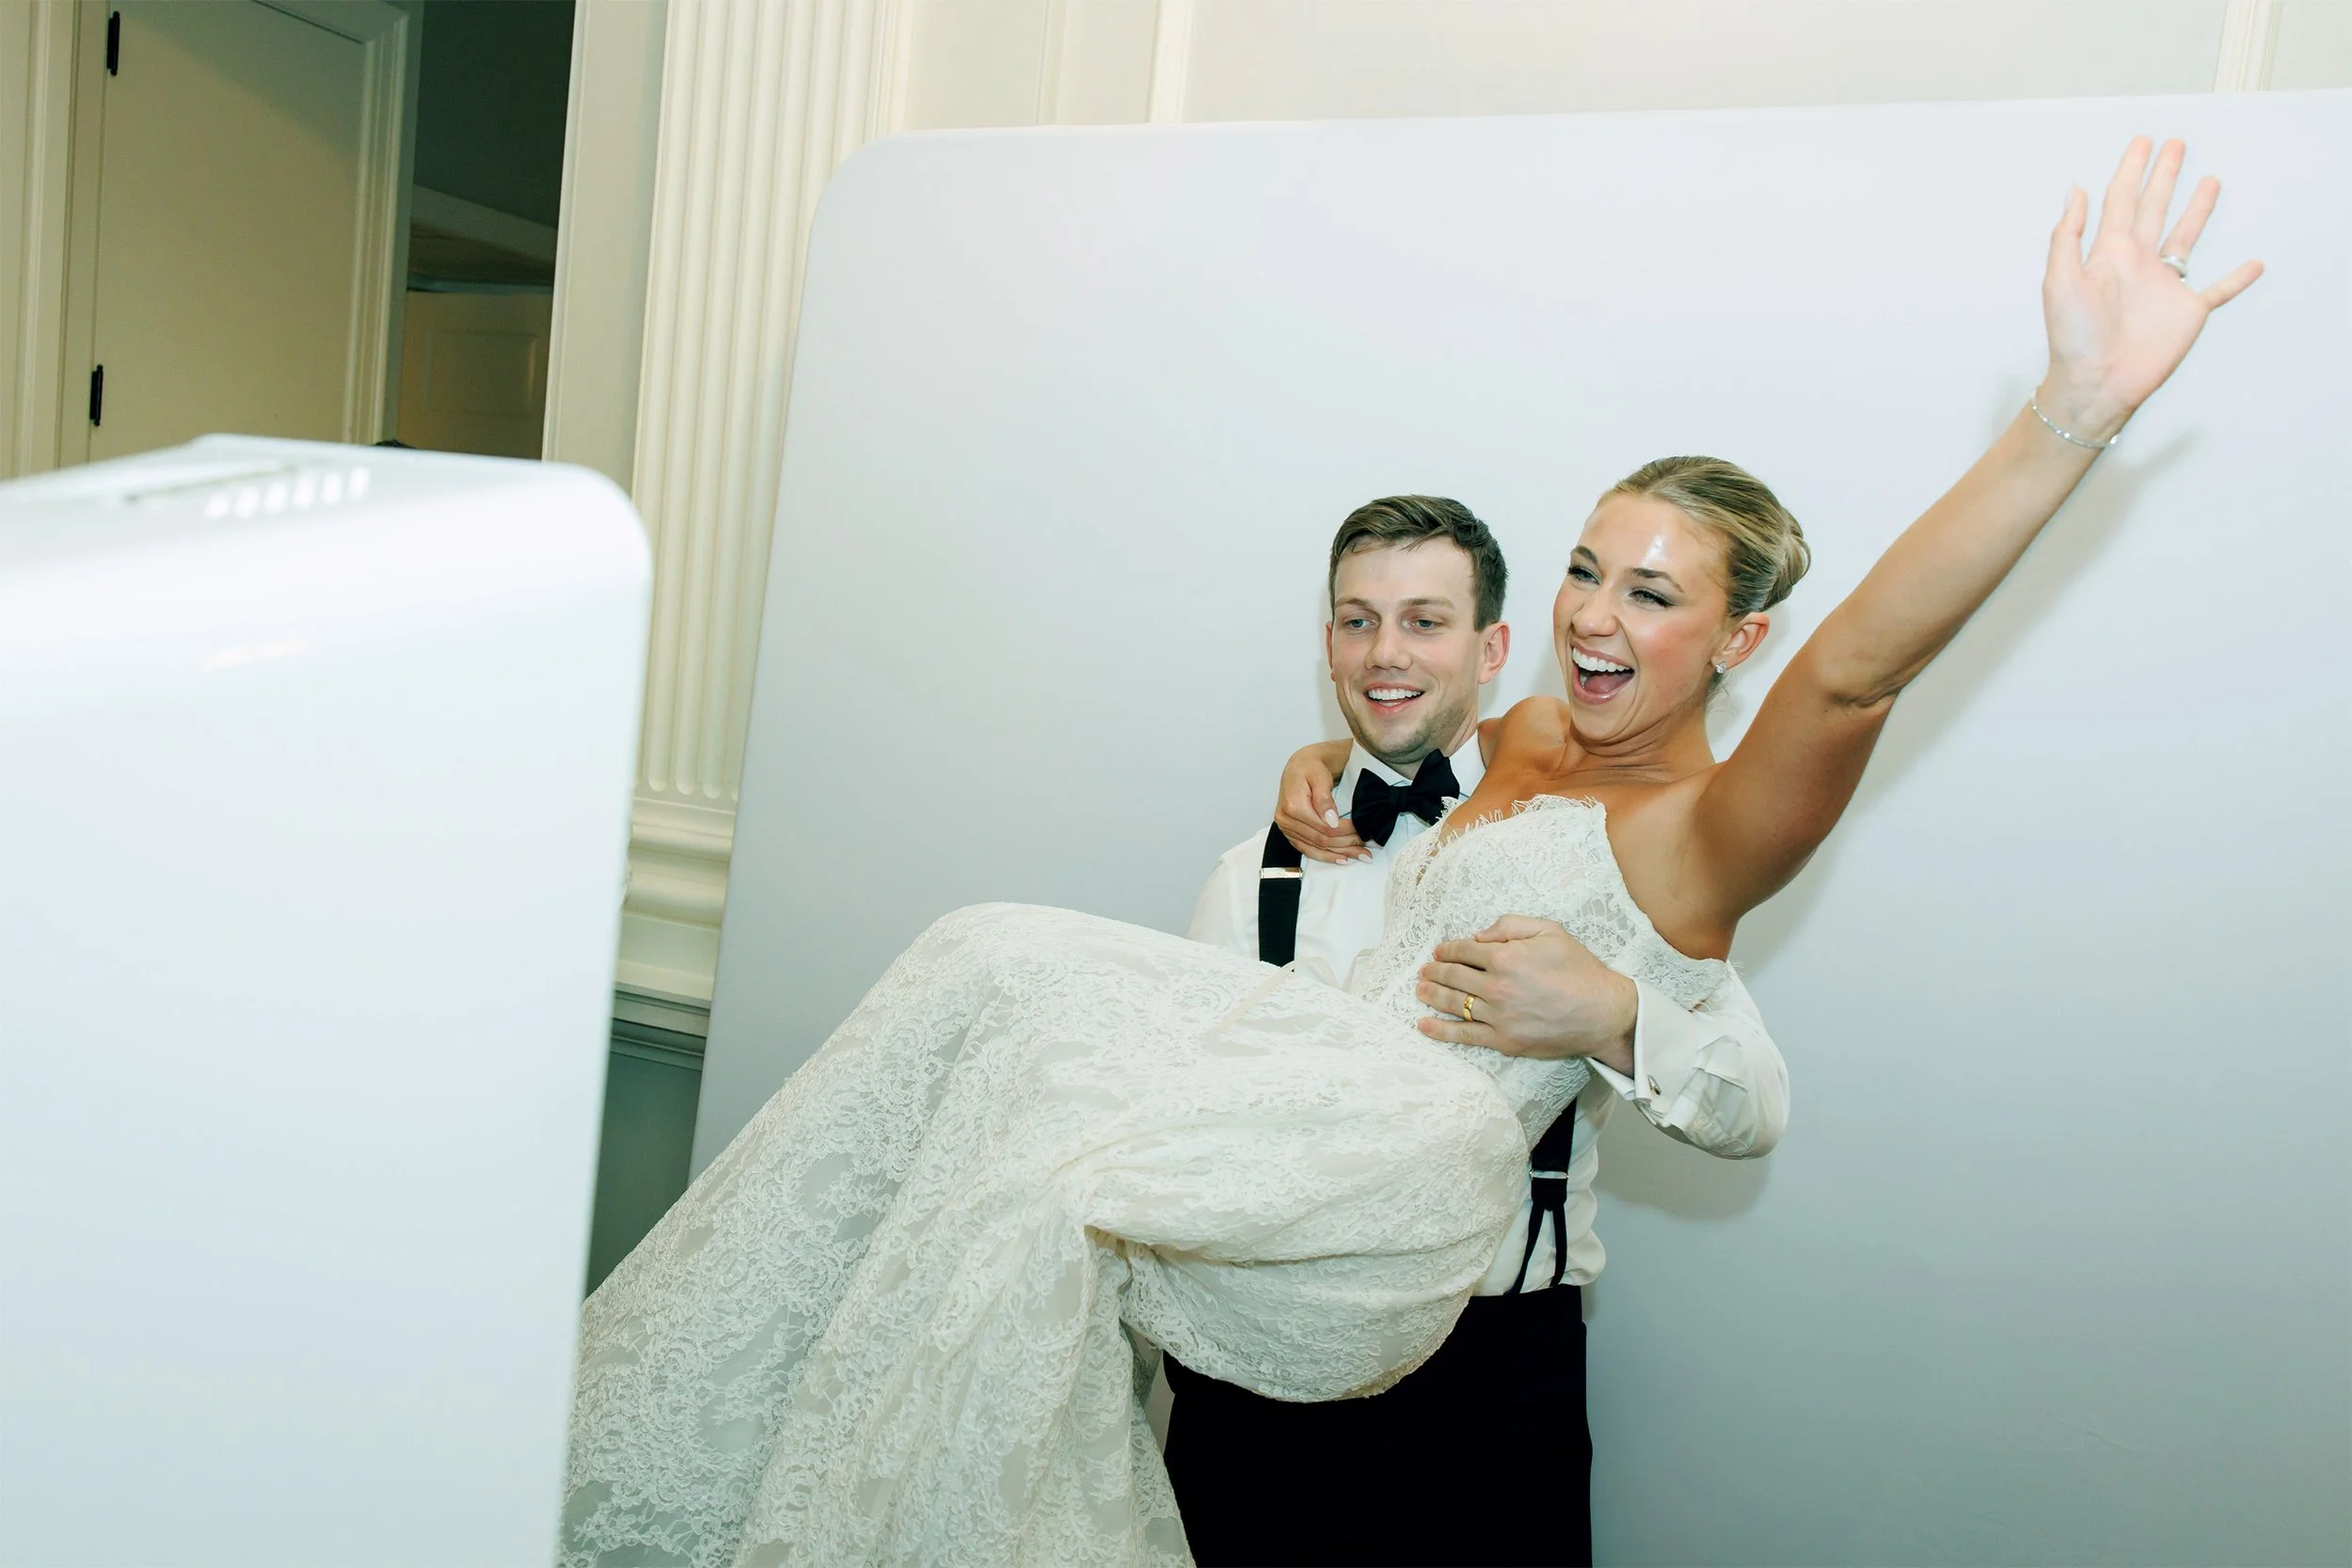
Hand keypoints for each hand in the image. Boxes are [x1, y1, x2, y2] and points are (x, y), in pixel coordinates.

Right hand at [1275, 739, 1365, 862]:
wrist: (1299, 766)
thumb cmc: (1311, 768)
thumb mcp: (1320, 776)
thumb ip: (1324, 799)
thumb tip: (1332, 821)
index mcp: (1293, 806)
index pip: (1324, 827)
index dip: (1346, 832)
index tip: (1363, 831)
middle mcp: (1286, 820)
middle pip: (1321, 840)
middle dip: (1347, 845)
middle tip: (1367, 849)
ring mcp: (1286, 828)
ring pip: (1316, 848)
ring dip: (1339, 854)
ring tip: (1360, 856)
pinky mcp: (1290, 833)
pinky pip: (1307, 850)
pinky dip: (1325, 857)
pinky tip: (1341, 859)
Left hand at [1414, 915, 1638, 1074]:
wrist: (1602, 1012)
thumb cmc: (1579, 970)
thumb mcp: (1550, 931)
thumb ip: (1511, 925)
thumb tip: (1478, 935)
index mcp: (1505, 957)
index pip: (1465, 950)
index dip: (1448, 949)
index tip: (1440, 951)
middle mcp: (1496, 987)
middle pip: (1454, 976)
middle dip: (1435, 970)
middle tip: (1425, 969)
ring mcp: (1498, 1016)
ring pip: (1454, 1003)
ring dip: (1432, 995)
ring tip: (1420, 989)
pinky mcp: (1504, 1041)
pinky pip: (1464, 1035)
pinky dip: (1440, 1031)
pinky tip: (1424, 1025)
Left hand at [2038, 137, 2262, 440]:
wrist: (2095, 383)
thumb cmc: (2072, 337)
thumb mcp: (2060, 280)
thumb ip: (2069, 235)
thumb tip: (2076, 190)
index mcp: (2108, 253)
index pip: (2120, 200)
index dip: (2131, 169)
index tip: (2142, 142)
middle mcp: (2137, 263)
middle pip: (2154, 208)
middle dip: (2164, 177)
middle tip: (2176, 145)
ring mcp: (2163, 286)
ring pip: (2185, 238)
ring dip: (2197, 210)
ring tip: (2210, 181)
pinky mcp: (2186, 311)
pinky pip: (2217, 290)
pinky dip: (2235, 278)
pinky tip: (2252, 264)